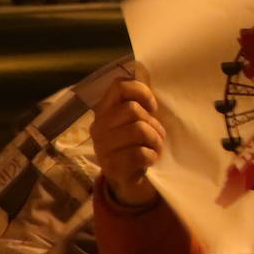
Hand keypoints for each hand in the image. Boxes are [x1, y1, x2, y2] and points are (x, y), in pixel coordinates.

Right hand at [91, 78, 165, 205]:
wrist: (132, 182)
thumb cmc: (138, 146)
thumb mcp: (139, 121)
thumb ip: (139, 102)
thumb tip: (143, 70)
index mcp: (104, 111)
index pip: (119, 86)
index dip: (141, 92)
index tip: (152, 107)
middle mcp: (98, 127)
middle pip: (133, 110)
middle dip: (153, 124)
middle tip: (155, 137)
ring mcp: (102, 148)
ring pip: (139, 130)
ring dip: (155, 141)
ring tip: (154, 149)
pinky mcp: (111, 167)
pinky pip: (140, 153)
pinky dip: (152, 157)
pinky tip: (149, 161)